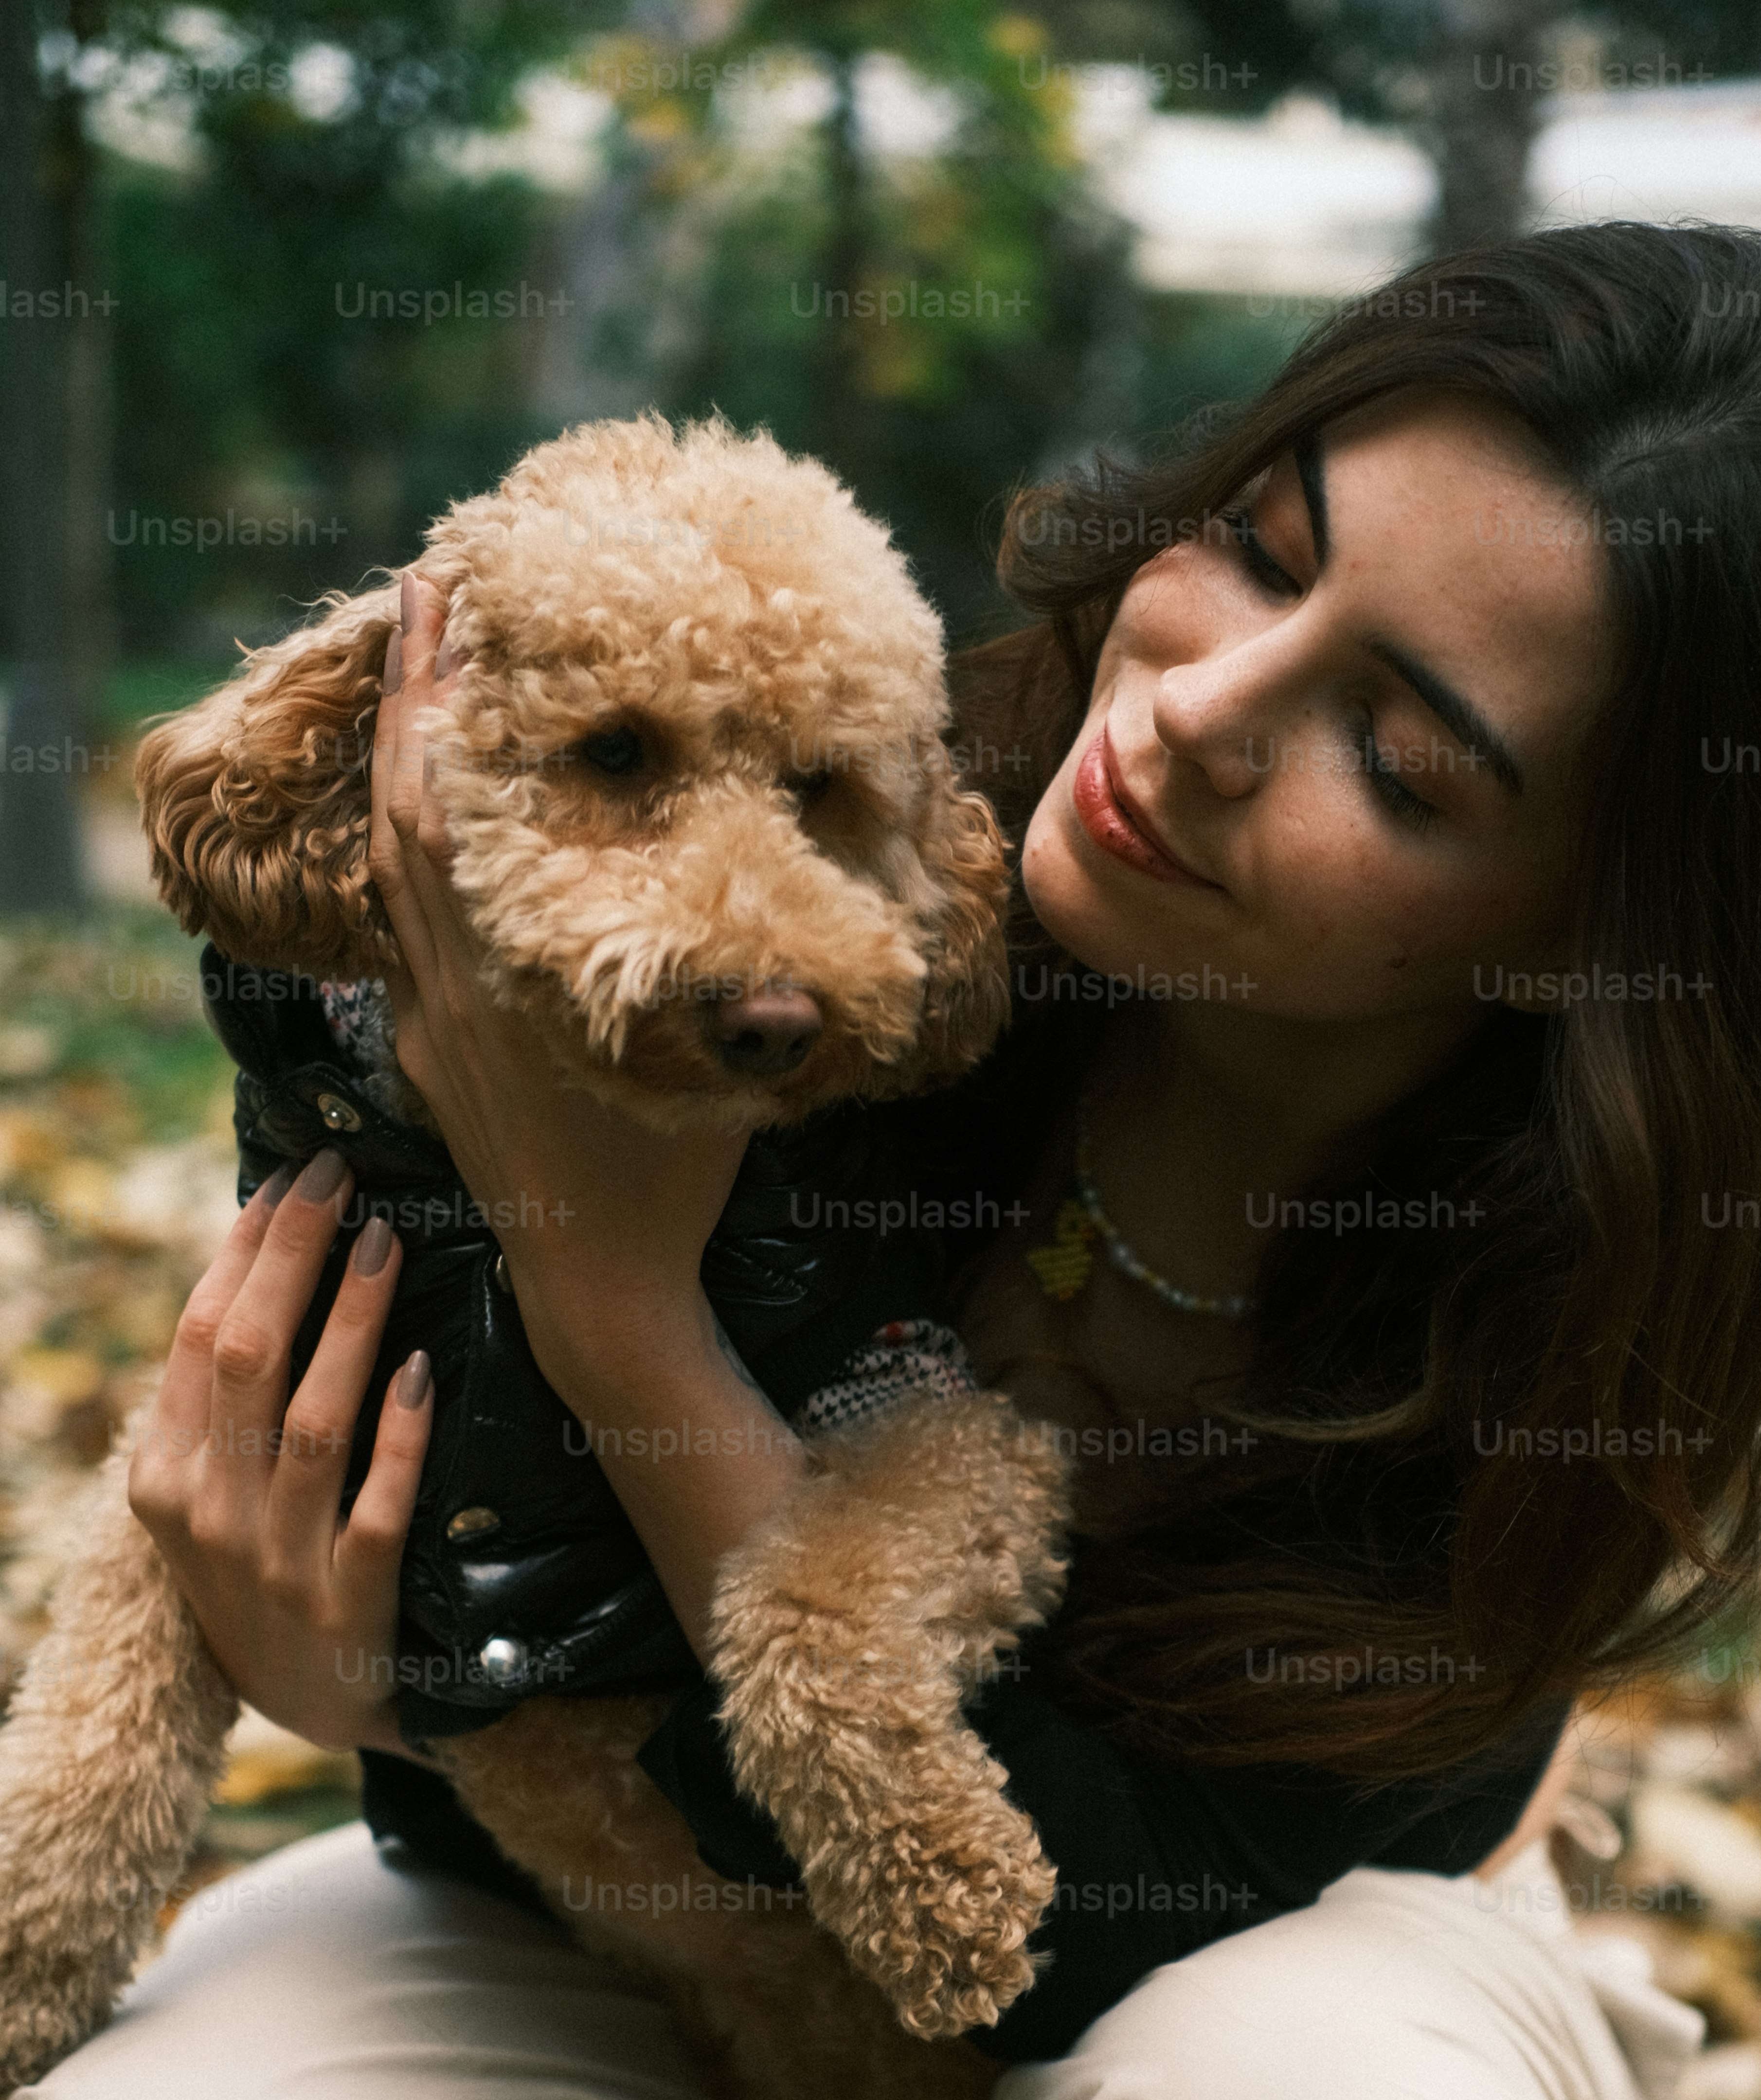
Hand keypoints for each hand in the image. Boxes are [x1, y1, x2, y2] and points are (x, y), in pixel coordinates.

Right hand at [127, 1153, 431, 1753]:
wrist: (313, 1706)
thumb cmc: (264, 1578)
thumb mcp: (210, 1500)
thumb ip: (221, 1411)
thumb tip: (262, 1274)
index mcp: (165, 1481)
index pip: (198, 1340)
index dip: (242, 1254)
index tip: (287, 1180)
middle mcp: (212, 1516)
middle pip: (248, 1361)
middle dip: (292, 1259)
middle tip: (340, 1179)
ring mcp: (280, 1562)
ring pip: (312, 1422)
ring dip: (351, 1324)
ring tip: (388, 1244)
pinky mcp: (353, 1602)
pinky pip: (379, 1506)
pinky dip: (400, 1436)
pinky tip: (422, 1372)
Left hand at [367, 569, 749, 1404]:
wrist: (598, 1291)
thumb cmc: (669, 1185)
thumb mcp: (723, 1079)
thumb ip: (749, 1001)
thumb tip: (817, 932)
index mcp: (503, 978)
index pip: (437, 811)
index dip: (430, 705)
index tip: (440, 608)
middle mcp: (444, 990)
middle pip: (397, 816)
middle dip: (408, 700)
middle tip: (426, 598)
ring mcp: (426, 1024)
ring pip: (394, 872)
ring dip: (406, 773)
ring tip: (433, 686)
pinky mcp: (426, 1055)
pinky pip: (409, 934)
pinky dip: (418, 860)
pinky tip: (452, 825)